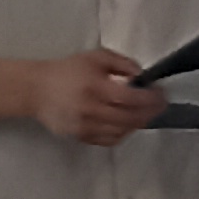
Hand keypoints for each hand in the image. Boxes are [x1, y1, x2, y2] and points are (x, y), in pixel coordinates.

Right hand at [24, 51, 165, 148]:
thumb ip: (123, 64)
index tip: (162, 94)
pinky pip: (109, 141)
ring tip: (144, 113)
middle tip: (160, 105)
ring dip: (138, 123)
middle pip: (130, 118)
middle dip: (150, 112)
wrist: (37, 89)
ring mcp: (85, 127)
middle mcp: (91, 110)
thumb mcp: (96, 57)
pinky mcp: (80, 137)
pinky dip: (123, 133)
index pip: (130, 98)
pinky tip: (127, 124)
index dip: (150, 98)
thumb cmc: (69, 71)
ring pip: (122, 132)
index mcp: (95, 88)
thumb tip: (143, 77)